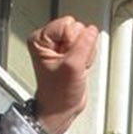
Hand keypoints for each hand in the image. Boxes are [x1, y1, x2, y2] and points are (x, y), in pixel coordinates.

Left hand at [27, 16, 99, 133]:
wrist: (61, 109)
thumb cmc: (58, 93)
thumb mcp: (72, 67)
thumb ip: (84, 46)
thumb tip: (92, 31)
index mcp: (40, 39)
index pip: (67, 24)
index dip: (73, 41)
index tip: (69, 58)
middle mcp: (49, 40)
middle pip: (76, 28)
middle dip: (80, 47)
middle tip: (73, 64)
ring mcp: (60, 45)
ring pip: (84, 36)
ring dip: (85, 53)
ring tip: (75, 68)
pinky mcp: (71, 51)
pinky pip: (87, 45)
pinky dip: (87, 57)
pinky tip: (79, 68)